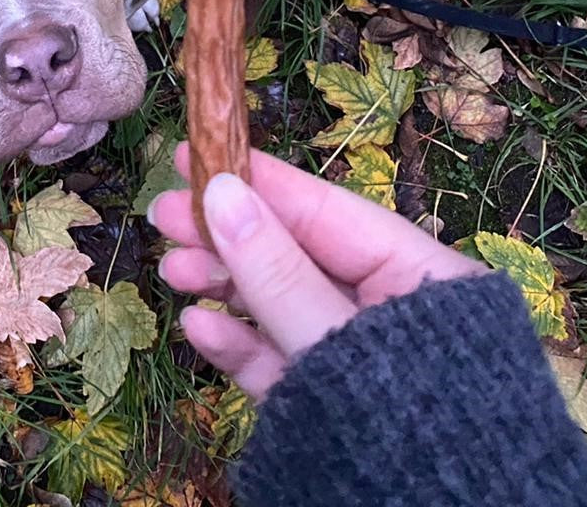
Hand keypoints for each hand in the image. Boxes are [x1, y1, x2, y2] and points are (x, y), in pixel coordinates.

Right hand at [149, 142, 483, 399]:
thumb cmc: (411, 432)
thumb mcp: (338, 342)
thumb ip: (278, 271)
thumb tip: (220, 191)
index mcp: (423, 279)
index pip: (328, 211)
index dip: (260, 181)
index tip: (197, 154)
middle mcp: (392, 313)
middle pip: (298, 256)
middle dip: (229, 236)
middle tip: (163, 214)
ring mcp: (360, 362)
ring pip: (282, 308)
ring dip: (224, 287)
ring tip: (170, 270)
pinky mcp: (335, 406)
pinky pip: (283, 363)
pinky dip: (240, 344)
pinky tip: (199, 328)